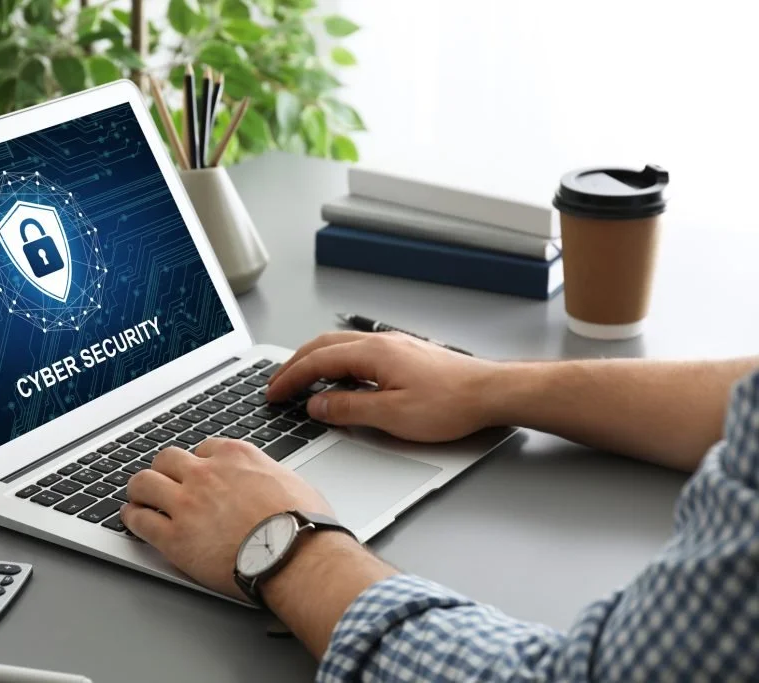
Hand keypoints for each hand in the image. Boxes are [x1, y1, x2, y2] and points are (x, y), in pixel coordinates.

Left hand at [120, 439, 332, 598]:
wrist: (295, 555)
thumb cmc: (303, 524)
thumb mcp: (291, 482)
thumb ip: (269, 477)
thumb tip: (272, 485)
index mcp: (235, 456)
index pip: (203, 449)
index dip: (198, 463)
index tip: (197, 473)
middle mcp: (206, 474)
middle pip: (167, 459)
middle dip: (164, 470)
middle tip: (163, 482)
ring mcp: (186, 504)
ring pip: (143, 482)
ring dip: (140, 490)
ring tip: (139, 498)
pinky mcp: (174, 537)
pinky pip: (139, 521)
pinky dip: (132, 518)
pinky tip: (133, 520)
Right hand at [267, 331, 499, 442]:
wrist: (490, 392)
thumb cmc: (450, 403)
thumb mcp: (392, 415)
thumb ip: (349, 409)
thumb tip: (318, 406)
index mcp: (371, 353)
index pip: (317, 362)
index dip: (290, 378)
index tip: (273, 393)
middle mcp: (379, 343)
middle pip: (322, 347)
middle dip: (294, 365)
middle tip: (276, 385)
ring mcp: (392, 346)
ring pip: (339, 346)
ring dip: (313, 361)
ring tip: (298, 380)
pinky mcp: (403, 354)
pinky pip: (356, 352)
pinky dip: (334, 362)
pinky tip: (336, 377)